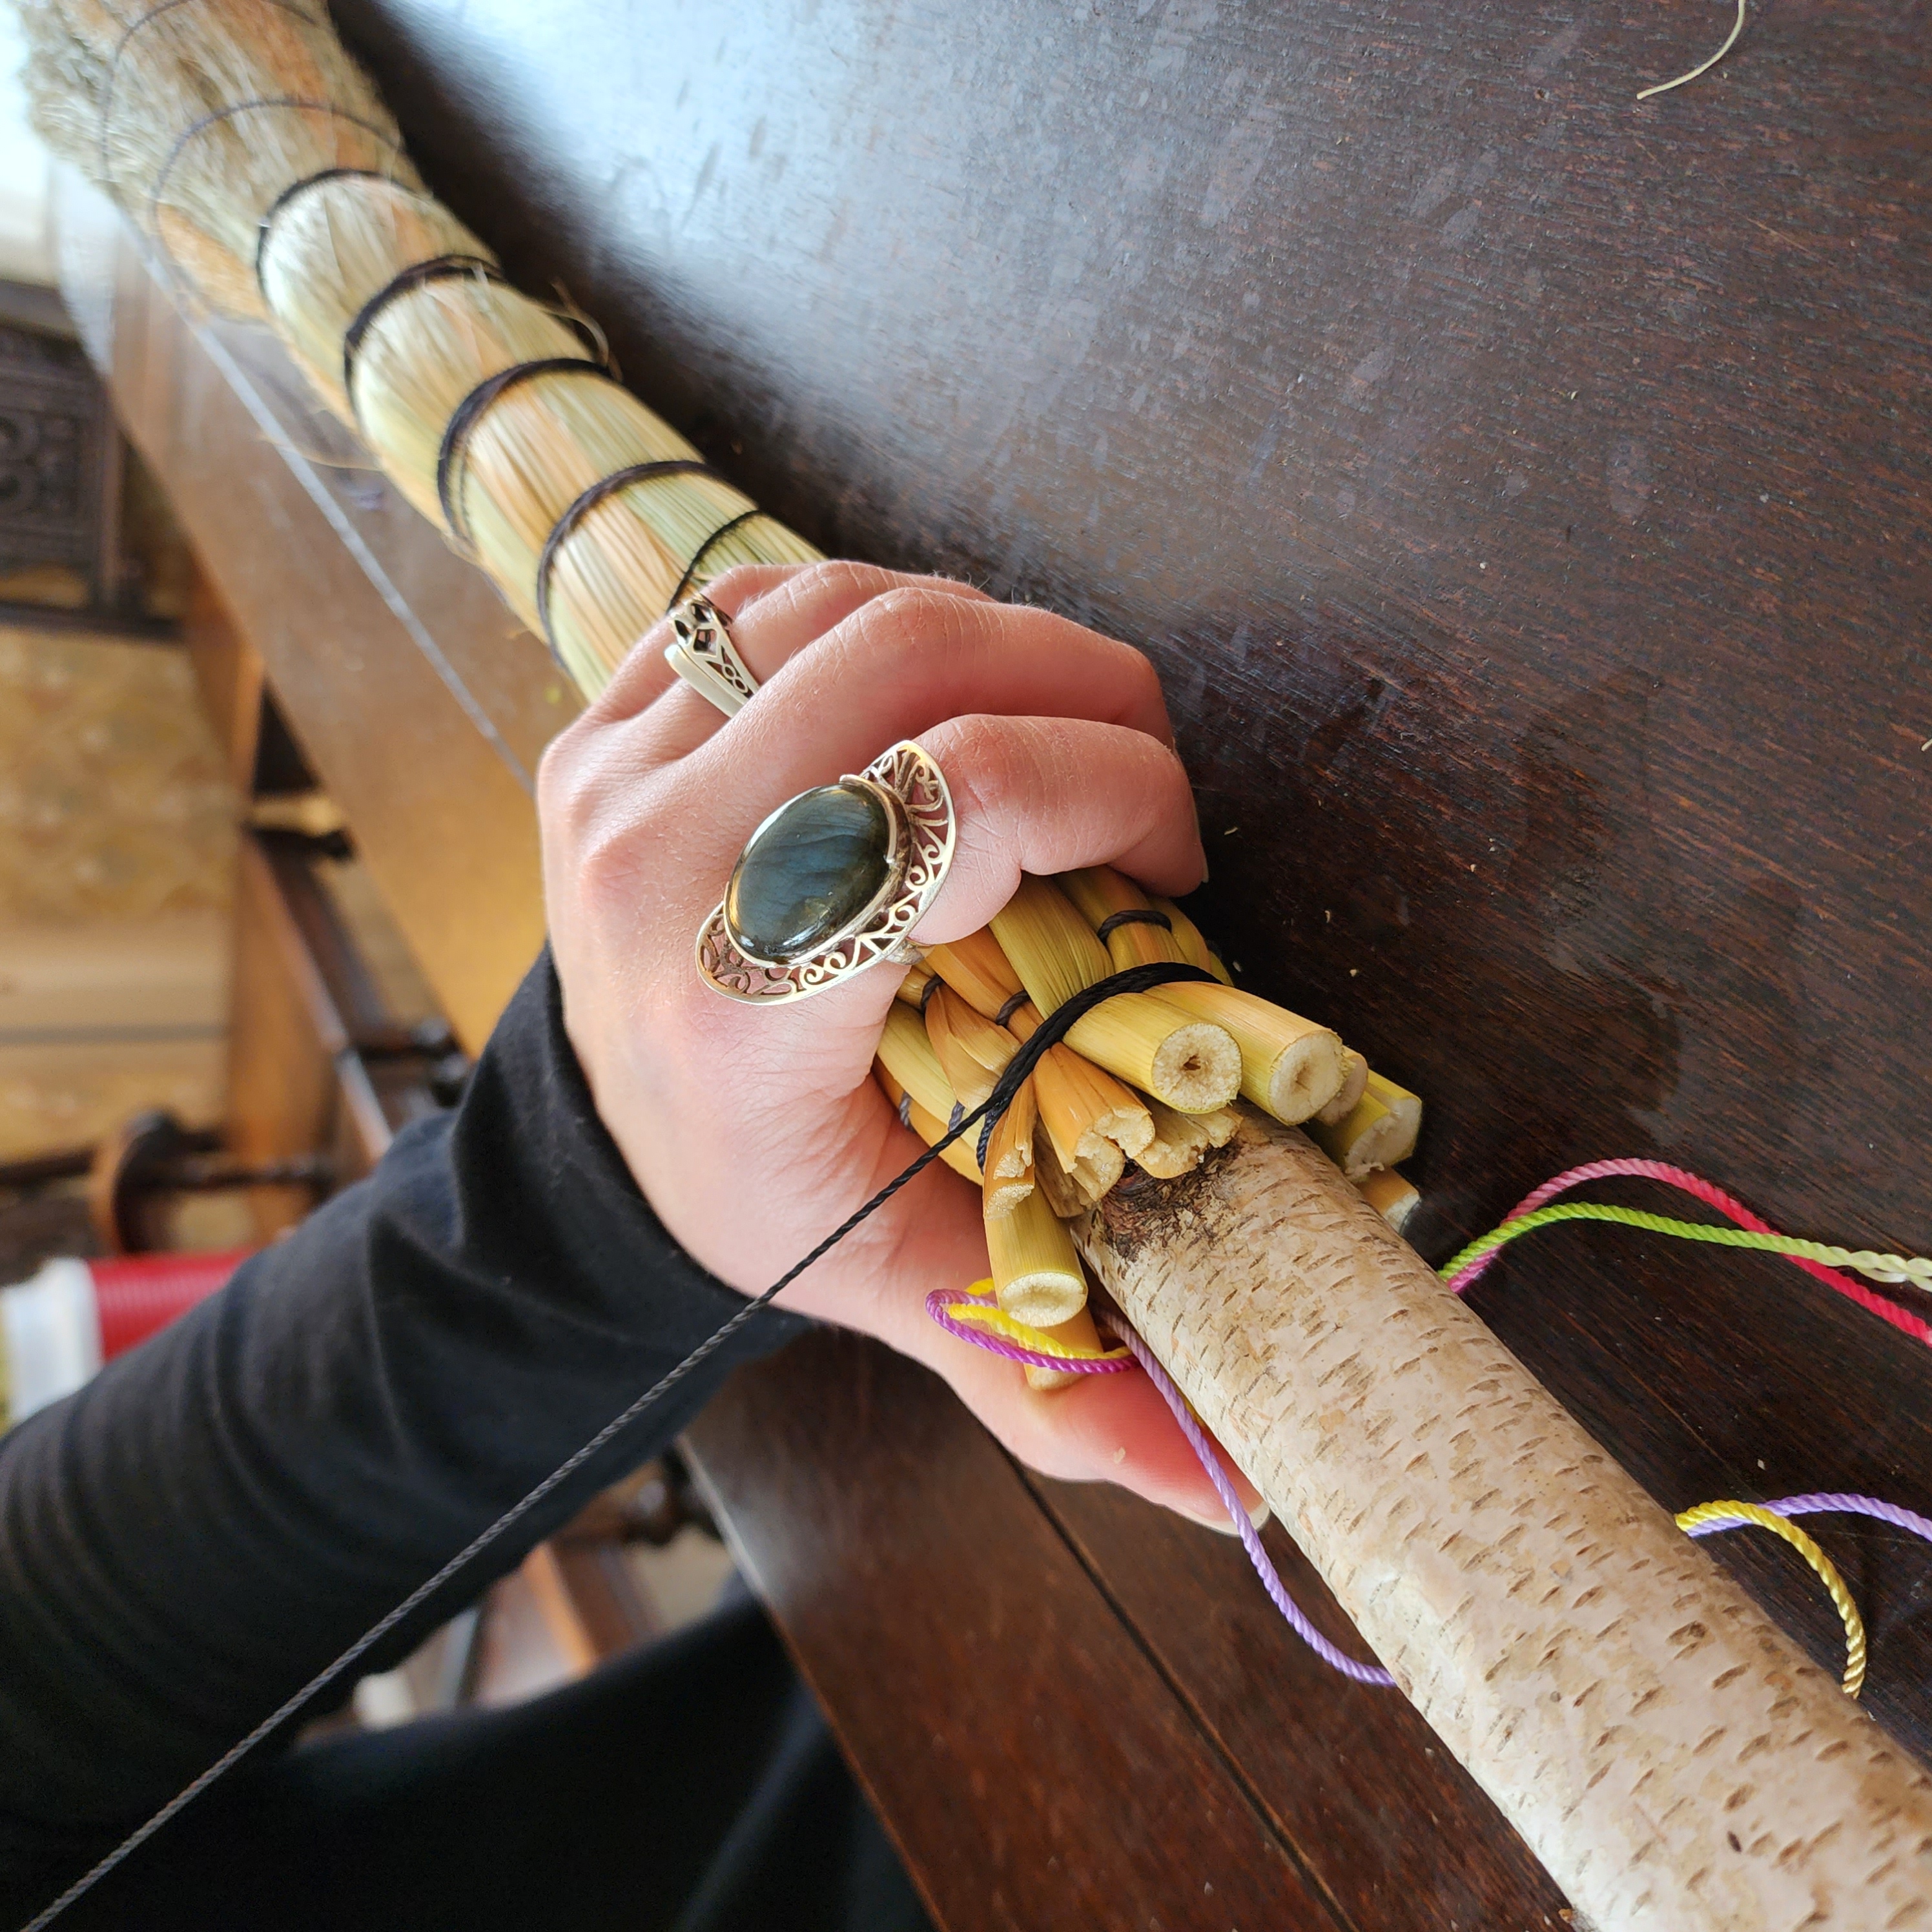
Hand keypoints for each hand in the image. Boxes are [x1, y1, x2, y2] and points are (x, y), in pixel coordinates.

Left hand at [538, 560, 1260, 1528]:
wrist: (594, 1151)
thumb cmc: (763, 1203)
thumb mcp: (905, 1284)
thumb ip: (1058, 1380)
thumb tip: (1240, 1490)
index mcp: (736, 1003)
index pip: (946, 809)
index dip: (1108, 791)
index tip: (1173, 859)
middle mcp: (655, 861)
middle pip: (910, 663)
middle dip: (1082, 689)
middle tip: (1145, 776)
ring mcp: (614, 772)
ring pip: (847, 605)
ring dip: (994, 639)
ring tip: (1054, 732)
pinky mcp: (604, 721)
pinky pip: (767, 596)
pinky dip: (888, 618)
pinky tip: (941, 695)